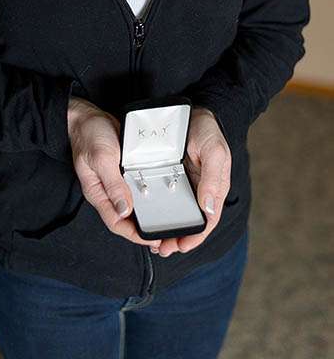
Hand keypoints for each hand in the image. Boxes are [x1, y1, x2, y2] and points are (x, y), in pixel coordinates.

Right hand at [68, 97, 159, 247]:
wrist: (86, 117)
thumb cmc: (89, 135)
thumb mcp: (102, 158)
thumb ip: (113, 184)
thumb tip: (124, 211)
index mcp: (98, 193)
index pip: (116, 223)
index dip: (135, 235)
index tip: (155, 240)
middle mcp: (107, 192)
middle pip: (126, 220)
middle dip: (145, 230)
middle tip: (167, 236)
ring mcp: (115, 184)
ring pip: (133, 207)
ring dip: (149, 215)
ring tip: (168, 221)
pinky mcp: (123, 174)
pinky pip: (136, 191)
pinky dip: (149, 197)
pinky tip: (164, 197)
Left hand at [155, 107, 230, 257]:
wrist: (188, 109)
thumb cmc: (206, 130)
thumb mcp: (214, 151)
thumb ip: (213, 179)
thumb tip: (209, 209)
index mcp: (212, 188)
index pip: (207, 220)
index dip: (195, 236)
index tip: (181, 247)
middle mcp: (197, 189)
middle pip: (189, 221)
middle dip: (177, 238)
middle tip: (162, 249)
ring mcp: (181, 184)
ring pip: (174, 213)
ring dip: (165, 228)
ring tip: (152, 242)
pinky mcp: (165, 176)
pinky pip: (161, 198)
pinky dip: (155, 211)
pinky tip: (145, 219)